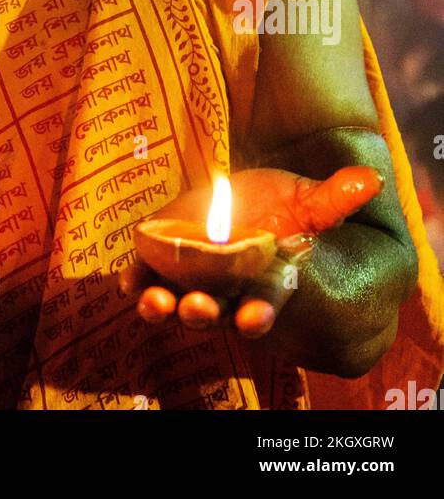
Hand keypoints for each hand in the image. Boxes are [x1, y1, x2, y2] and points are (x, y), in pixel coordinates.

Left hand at [119, 164, 382, 339]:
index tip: (253, 318)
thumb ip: (331, 200)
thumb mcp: (305, 202)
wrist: (241, 199)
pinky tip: (128, 281)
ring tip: (157, 303)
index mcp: (263, 284)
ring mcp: (189, 280)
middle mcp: (225, 291)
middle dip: (204, 313)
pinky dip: (135, 282)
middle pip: (214, 312)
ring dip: (163, 308)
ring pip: (174, 304)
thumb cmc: (278, 209)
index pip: (262, 308)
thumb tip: (370, 180)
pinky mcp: (158, 262)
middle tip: (198, 309)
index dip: (259, 315)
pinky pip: (143, 280)